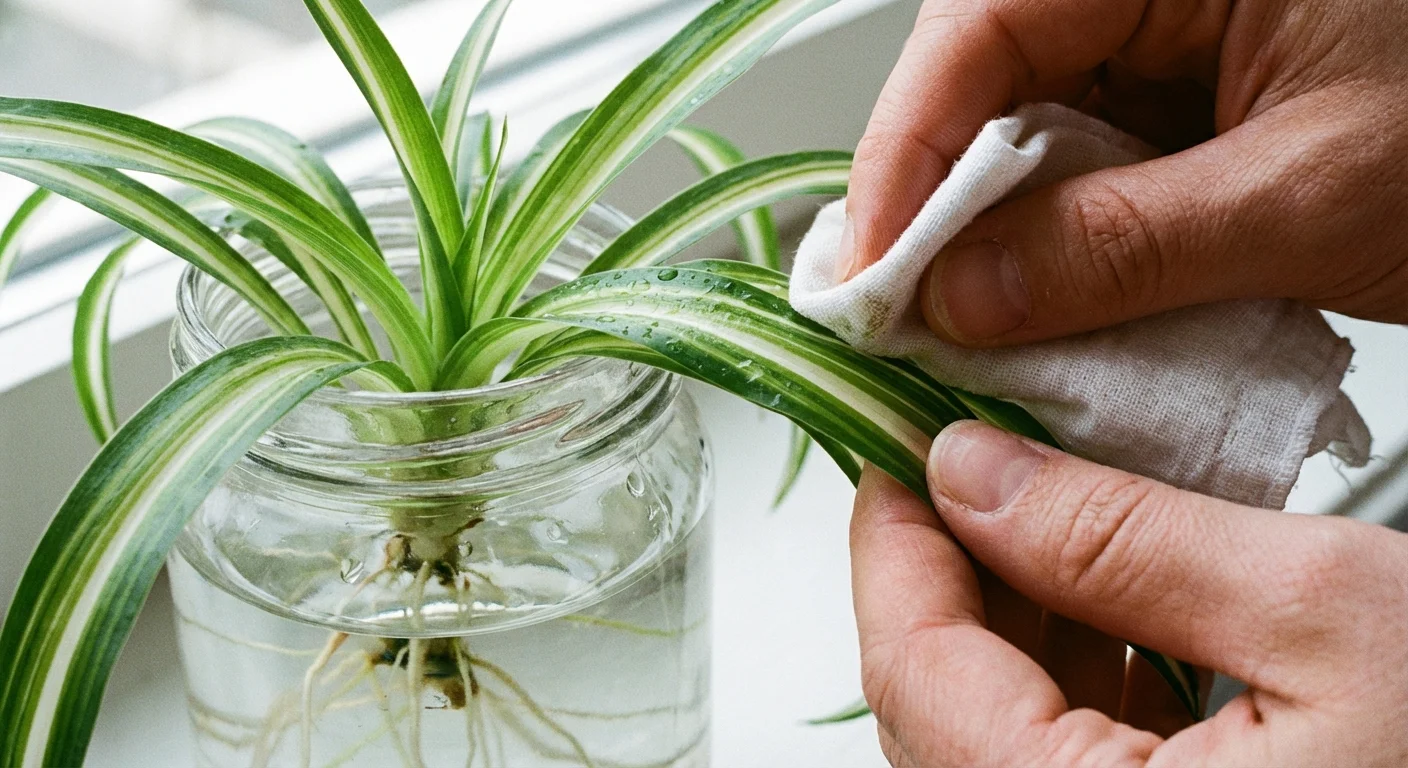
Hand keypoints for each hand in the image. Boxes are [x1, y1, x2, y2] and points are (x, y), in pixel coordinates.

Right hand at [839, 0, 1407, 344]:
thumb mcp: (1308, 195)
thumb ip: (1119, 247)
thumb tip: (962, 293)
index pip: (981, 28)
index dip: (904, 155)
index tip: (870, 271)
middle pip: (985, 76)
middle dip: (944, 203)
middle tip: (913, 313)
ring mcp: (1169, 27)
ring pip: (1028, 122)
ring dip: (1006, 228)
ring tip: (992, 321)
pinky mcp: (1185, 86)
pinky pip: (1086, 153)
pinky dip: (1068, 233)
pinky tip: (1061, 296)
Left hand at [852, 420, 1407, 766]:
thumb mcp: (1326, 615)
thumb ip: (1126, 539)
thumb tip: (970, 470)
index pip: (910, 668)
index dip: (892, 539)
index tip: (897, 441)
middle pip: (939, 700)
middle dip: (951, 566)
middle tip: (970, 457)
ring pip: (996, 726)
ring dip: (1012, 611)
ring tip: (1047, 507)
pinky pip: (1069, 755)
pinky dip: (1076, 667)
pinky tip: (1115, 593)